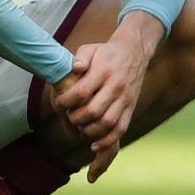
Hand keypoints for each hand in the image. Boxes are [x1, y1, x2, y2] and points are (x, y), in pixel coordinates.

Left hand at [50, 11, 162, 181]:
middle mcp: (116, 86)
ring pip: (107, 123)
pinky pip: (121, 128)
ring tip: (80, 128)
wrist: (135, 52)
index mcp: (104, 71)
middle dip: (76, 118)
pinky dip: (107, 140)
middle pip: (93, 111)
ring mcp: (126, 99)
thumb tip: (74, 68)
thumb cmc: (106, 52)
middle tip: (69, 116)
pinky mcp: (131, 107)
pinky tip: (95, 146)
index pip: (81, 92)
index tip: (59, 103)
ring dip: (89, 131)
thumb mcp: (91, 48)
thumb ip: (80, 57)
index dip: (66, 101)